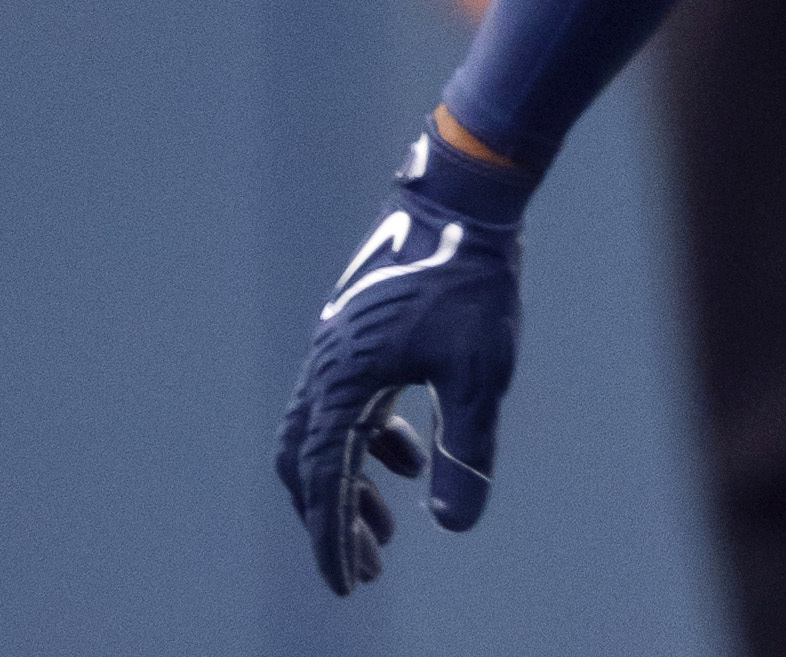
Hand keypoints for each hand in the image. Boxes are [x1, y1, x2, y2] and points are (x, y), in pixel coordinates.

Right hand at [276, 123, 532, 592]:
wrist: (462, 200)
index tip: (346, 585)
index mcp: (343, 383)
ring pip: (324, 437)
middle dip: (332, 521)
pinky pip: (346, 405)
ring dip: (350, 485)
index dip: (332, 538)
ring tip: (387, 527)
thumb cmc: (471, 282)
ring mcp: (336, 349)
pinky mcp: (357, 336)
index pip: (324, 481)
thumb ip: (465, 450)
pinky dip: (368, 442)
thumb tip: (454, 525)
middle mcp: (325, 368)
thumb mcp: (478, 374)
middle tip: (364, 568)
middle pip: (307, 466)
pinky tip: (413, 459)